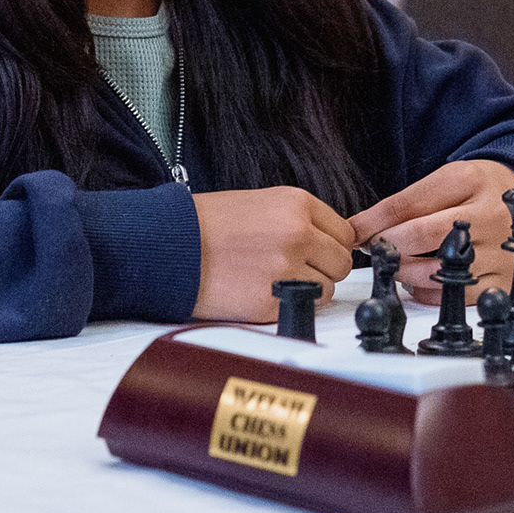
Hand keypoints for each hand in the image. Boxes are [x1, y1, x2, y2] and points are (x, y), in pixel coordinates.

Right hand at [191, 186, 355, 322]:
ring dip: (308, 290)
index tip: (318, 252)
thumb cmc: (207, 225)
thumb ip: (299, 219)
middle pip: (341, 263)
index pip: (344, 233)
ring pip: (327, 289)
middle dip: (324, 269)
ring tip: (273, 280)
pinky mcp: (272, 301)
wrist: (168, 246)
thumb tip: (331, 240)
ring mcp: (286, 269)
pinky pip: (303, 309)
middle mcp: (298, 234)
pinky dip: (287, 306)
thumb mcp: (261, 203)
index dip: (330, 246)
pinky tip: (261, 292)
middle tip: (296, 270)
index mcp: (296, 204)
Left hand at [348, 159, 513, 304]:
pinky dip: (427, 291)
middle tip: (376, 249)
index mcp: (469, 181)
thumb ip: (403, 204)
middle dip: (388, 247)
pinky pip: (452, 295)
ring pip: (434, 271)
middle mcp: (488, 215)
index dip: (373, 222)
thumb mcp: (444, 180)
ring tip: (400, 262)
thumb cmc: (478, 191)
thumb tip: (358, 231)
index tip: (355, 232)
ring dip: (404, 272)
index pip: (408, 205)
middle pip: (420, 236)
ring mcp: (499, 250)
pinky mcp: (503, 280)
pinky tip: (423, 278)